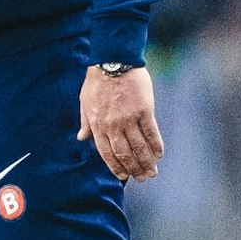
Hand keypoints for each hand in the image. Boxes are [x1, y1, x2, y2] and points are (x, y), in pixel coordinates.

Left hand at [77, 65, 162, 181]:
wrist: (113, 61)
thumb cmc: (97, 81)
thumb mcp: (85, 102)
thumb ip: (85, 122)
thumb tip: (81, 138)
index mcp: (98, 125)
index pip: (107, 153)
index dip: (116, 167)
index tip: (124, 175)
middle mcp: (113, 125)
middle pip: (124, 154)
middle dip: (134, 169)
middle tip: (142, 178)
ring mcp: (129, 119)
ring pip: (139, 148)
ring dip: (147, 162)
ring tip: (152, 172)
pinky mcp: (144, 110)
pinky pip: (151, 133)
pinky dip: (156, 146)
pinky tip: (159, 154)